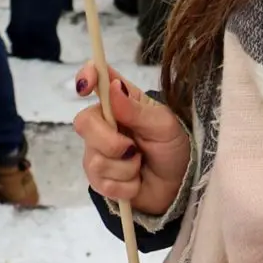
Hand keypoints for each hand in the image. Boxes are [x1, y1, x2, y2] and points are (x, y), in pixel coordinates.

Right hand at [73, 62, 191, 218]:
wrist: (178, 184)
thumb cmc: (172, 146)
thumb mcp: (162, 125)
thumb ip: (136, 110)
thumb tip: (113, 86)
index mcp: (120, 101)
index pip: (96, 80)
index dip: (86, 76)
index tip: (87, 87)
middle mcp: (104, 123)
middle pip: (84, 123)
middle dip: (111, 142)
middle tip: (133, 148)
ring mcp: (98, 151)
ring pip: (95, 160)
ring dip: (125, 168)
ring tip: (140, 165)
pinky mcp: (99, 180)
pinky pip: (102, 184)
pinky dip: (125, 186)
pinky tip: (136, 182)